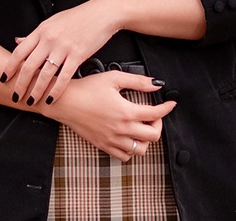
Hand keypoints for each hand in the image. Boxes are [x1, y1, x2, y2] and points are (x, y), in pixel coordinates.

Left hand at [3, 0, 122, 107]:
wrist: (102, 13)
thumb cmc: (79, 17)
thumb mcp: (52, 21)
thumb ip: (35, 34)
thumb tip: (18, 41)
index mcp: (42, 30)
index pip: (19, 51)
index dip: (9, 67)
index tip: (4, 78)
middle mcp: (49, 38)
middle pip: (29, 65)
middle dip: (20, 84)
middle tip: (15, 96)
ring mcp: (63, 47)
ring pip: (45, 73)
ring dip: (36, 90)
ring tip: (32, 101)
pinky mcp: (78, 54)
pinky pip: (64, 76)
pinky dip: (56, 90)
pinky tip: (51, 98)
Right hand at [48, 71, 175, 161]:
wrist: (65, 102)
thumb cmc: (86, 89)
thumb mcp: (114, 78)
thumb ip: (137, 81)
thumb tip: (155, 84)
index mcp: (125, 112)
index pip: (155, 114)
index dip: (167, 108)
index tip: (170, 104)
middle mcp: (121, 129)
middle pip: (152, 137)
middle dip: (158, 125)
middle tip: (154, 117)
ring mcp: (112, 140)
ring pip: (140, 150)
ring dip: (145, 139)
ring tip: (141, 127)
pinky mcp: (103, 145)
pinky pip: (124, 156)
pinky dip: (131, 149)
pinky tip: (128, 137)